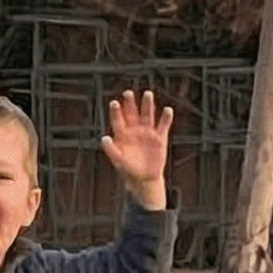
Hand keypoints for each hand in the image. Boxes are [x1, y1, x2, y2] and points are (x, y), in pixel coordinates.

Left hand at [99, 89, 172, 208]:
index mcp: (122, 134)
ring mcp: (148, 132)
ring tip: (147, 94)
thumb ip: (111, 150)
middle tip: (128, 93)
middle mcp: (134, 130)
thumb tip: (104, 138)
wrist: (145, 179)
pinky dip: (166, 118)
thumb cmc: (128, 170)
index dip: (116, 111)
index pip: (118, 120)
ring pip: (148, 115)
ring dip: (147, 105)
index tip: (114, 103)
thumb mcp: (118, 161)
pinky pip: (163, 125)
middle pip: (132, 113)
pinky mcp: (160, 138)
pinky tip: (168, 110)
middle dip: (130, 103)